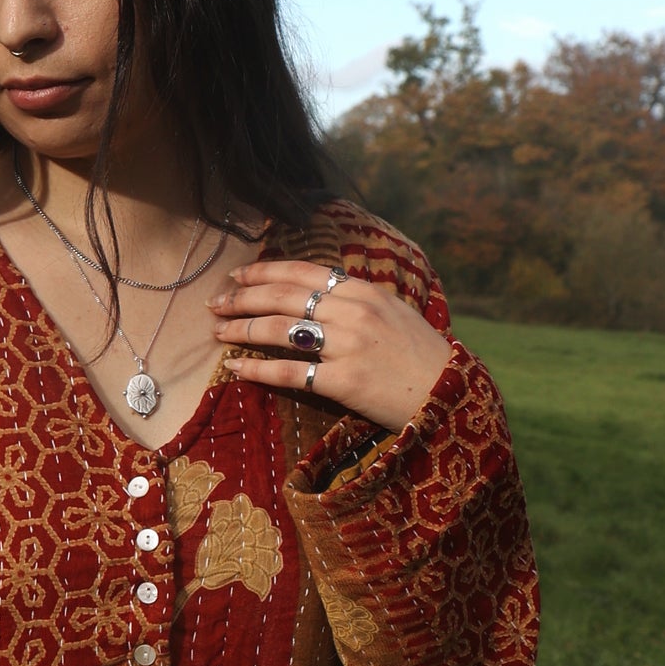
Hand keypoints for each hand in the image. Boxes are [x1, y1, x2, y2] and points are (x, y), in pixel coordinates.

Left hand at [209, 257, 453, 433]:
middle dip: (243, 298)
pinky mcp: (342, 381)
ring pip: (280, 329)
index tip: (238, 276)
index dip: (264, 272)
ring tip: (219, 333)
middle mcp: (352, 312)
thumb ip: (355, 300)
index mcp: (363, 291)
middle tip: (216, 304)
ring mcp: (347, 346)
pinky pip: (288, 372)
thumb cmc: (419, 355)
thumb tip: (316, 292)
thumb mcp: (392, 313)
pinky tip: (237, 367)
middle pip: (283, 297)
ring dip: (242, 329)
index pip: (302, 273)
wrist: (448, 393)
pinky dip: (257, 368)